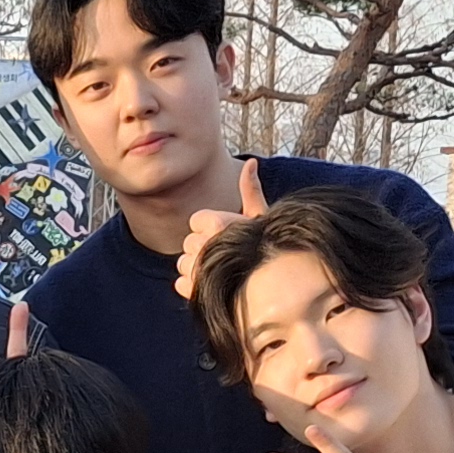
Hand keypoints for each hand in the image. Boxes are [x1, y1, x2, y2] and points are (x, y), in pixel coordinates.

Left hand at [170, 160, 270, 305]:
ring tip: (219, 271)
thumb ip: (250, 190)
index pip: (196, 221)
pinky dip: (192, 286)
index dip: (210, 229)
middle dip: (202, 248)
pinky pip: (180, 284)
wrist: (272, 291)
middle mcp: (204, 245)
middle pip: (188, 243)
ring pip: (182, 263)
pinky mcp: (193, 291)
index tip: (226, 236)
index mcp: (217, 224)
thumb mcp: (261, 218)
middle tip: (225, 255)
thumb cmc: (267, 251)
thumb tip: (250, 161)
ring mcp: (196, 269)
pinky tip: (211, 286)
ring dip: (195, 268)